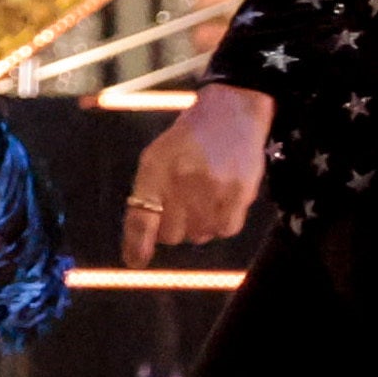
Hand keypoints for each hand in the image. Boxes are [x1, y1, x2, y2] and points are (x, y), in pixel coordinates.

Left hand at [125, 84, 271, 264]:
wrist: (230, 115)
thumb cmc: (187, 139)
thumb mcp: (155, 158)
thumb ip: (145, 193)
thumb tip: (142, 236)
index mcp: (155, 171)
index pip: (141, 218)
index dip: (137, 245)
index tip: (136, 261)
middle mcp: (183, 183)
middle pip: (172, 234)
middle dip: (171, 228)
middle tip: (179, 208)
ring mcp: (214, 190)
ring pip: (199, 235)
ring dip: (197, 226)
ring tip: (201, 200)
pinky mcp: (241, 194)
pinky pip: (226, 230)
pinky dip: (220, 224)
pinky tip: (219, 204)